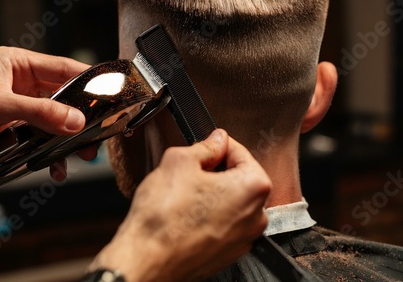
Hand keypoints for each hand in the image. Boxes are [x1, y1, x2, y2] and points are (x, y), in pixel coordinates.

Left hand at [0, 47, 95, 176]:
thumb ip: (38, 111)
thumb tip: (74, 120)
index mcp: (18, 65)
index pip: (62, 68)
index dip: (87, 79)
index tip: (108, 91)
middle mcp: (23, 85)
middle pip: (65, 99)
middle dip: (81, 118)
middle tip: (96, 132)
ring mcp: (22, 110)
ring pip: (57, 122)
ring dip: (69, 140)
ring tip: (82, 154)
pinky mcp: (18, 132)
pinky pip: (44, 142)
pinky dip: (52, 155)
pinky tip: (57, 167)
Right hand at [88, 129, 271, 281]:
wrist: (147, 261)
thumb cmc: (164, 217)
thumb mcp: (179, 161)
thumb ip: (205, 146)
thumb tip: (216, 141)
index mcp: (253, 187)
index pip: (240, 152)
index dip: (217, 145)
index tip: (205, 145)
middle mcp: (256, 215)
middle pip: (238, 178)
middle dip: (215, 170)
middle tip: (189, 171)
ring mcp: (244, 238)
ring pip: (230, 201)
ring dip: (211, 193)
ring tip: (184, 195)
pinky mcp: (229, 252)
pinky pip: (223, 223)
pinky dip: (208, 215)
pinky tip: (186, 214)